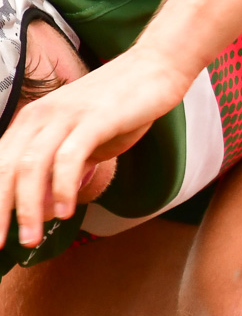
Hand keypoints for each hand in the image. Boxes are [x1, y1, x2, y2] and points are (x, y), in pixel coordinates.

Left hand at [0, 46, 194, 246]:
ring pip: (31, 166)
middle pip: (6, 169)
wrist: (154, 70)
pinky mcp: (93, 119)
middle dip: (0, 211)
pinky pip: (69, 157)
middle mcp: (40, 117)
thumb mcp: (87, 143)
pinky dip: (63, 187)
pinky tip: (66, 212)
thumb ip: (65, 169)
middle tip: (2, 246)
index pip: (2, 166)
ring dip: (28, 208)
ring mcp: (65, 117)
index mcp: (32, 122)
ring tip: (31, 239)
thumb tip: (48, 204)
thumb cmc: (122, 108)